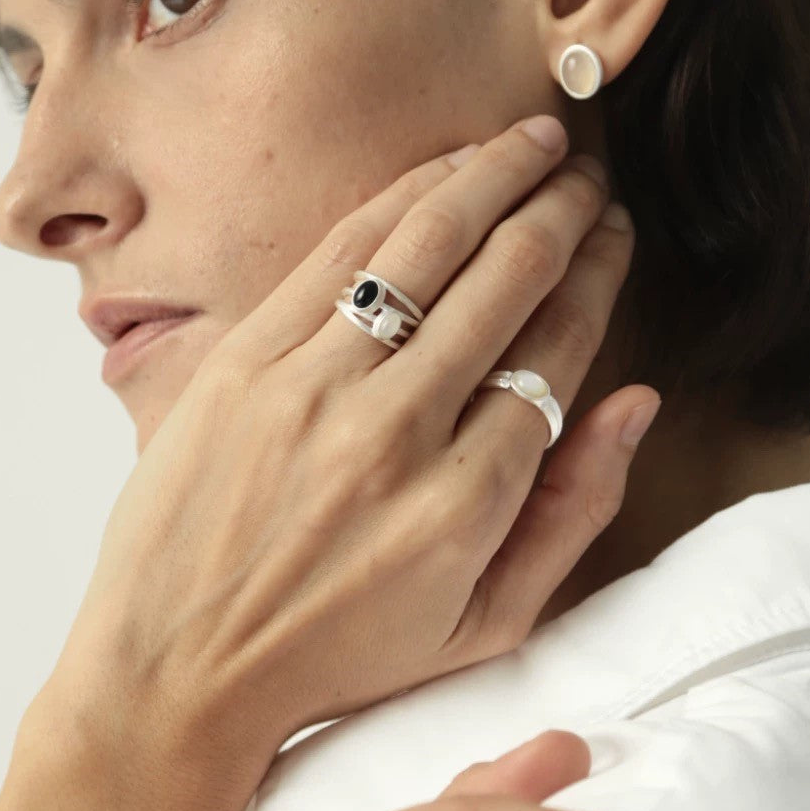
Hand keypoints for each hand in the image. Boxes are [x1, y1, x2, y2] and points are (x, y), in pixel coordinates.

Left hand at [54, 115, 655, 742]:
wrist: (172, 670)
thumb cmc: (336, 654)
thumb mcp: (482, 626)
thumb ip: (573, 515)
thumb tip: (637, 402)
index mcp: (468, 502)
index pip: (560, 346)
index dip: (598, 273)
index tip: (615, 232)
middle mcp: (398, 430)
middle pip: (507, 278)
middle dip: (561, 209)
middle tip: (588, 172)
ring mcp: (314, 385)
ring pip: (428, 243)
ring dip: (494, 176)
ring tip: (535, 140)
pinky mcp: (247, 357)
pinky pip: (342, 250)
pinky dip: (403, 195)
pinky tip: (445, 168)